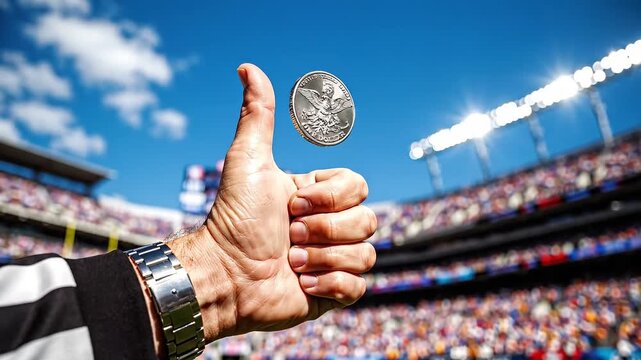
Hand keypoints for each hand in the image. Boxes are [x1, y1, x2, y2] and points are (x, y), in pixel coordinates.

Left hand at [168, 64, 376, 341]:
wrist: (225, 274)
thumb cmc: (234, 217)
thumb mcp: (249, 159)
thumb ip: (257, 115)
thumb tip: (247, 67)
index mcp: (319, 195)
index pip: (359, 185)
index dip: (331, 196)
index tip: (292, 204)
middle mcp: (330, 226)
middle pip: (368, 220)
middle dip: (324, 230)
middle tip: (289, 235)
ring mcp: (334, 260)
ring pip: (366, 254)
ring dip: (323, 258)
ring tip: (290, 261)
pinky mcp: (333, 292)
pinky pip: (360, 286)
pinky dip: (331, 285)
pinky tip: (302, 284)